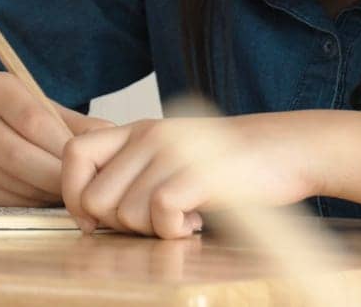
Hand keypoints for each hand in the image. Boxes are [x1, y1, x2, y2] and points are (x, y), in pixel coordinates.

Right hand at [0, 72, 111, 206]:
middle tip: (84, 184)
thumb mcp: (48, 110)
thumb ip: (79, 124)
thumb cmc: (23, 120)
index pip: (32, 119)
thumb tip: (114, 142)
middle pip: (18, 155)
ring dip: (48, 192)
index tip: (86, 158)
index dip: (62, 144)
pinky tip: (48, 197)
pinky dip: (35, 203)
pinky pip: (8, 201)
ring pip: (13, 181)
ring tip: (71, 191)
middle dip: (57, 173)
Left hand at [61, 114, 319, 238]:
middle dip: (118, 224)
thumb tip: (89, 213)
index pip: (74, 153)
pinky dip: (175, 232)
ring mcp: (174, 152)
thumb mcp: (174, 153)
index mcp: (139, 129)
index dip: (72, 192)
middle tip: (154, 222)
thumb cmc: (230, 163)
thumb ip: (134, 169)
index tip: (93, 219)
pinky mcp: (198, 173)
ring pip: (126, 214)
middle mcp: (151, 135)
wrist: (288, 149)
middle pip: (94, 197)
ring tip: (184, 217)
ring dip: (152, 230)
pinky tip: (196, 222)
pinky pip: (161, 216)